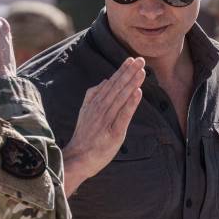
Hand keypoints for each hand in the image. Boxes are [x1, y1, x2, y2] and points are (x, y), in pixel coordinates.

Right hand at [61, 57, 145, 195]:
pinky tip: (138, 93)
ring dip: (131, 83)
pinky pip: (123, 116)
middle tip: (141, 60)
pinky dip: (130, 103)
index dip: (122, 71)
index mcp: (94, 104)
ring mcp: (106, 120)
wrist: (76, 159)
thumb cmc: (84, 137)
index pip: (110, 84)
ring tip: (141, 71)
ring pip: (120, 98)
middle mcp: (100, 109)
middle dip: (129, 72)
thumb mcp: (85, 112)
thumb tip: (104, 80)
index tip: (132, 59)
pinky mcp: (112, 133)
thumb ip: (93, 96)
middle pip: (116, 88)